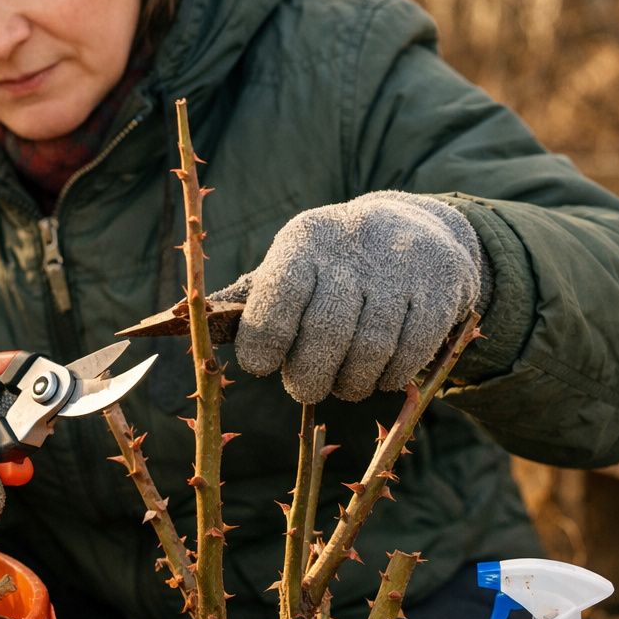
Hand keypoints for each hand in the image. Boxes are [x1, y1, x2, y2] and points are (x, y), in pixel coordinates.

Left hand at [213, 191, 486, 403]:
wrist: (418, 230)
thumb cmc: (331, 265)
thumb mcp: (291, 266)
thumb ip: (247, 298)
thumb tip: (178, 318)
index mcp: (305, 238)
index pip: (279, 295)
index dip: (264, 342)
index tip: (261, 364)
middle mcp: (354, 245)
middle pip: (327, 332)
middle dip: (309, 376)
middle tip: (305, 388)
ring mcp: (401, 266)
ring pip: (371, 350)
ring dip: (350, 383)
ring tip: (342, 385)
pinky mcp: (440, 288)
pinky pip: (410, 353)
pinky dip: (389, 378)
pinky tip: (378, 376)